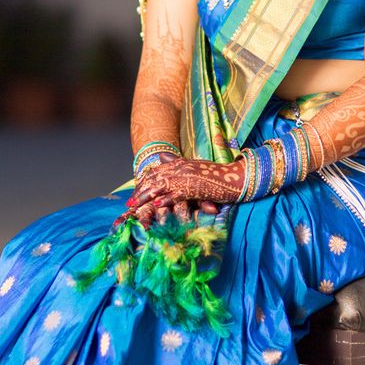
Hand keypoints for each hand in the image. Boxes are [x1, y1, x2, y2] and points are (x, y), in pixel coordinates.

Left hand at [128, 156, 246, 223]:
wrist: (235, 178)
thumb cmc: (216, 175)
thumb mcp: (194, 167)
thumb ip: (178, 163)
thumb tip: (162, 158)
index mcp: (180, 163)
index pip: (156, 172)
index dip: (144, 183)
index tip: (134, 193)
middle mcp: (181, 168)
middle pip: (154, 179)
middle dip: (140, 191)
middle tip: (129, 203)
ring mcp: (186, 177)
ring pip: (160, 186)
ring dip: (146, 197)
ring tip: (135, 206)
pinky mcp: (194, 187)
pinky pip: (176, 193)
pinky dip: (165, 199)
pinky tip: (156, 205)